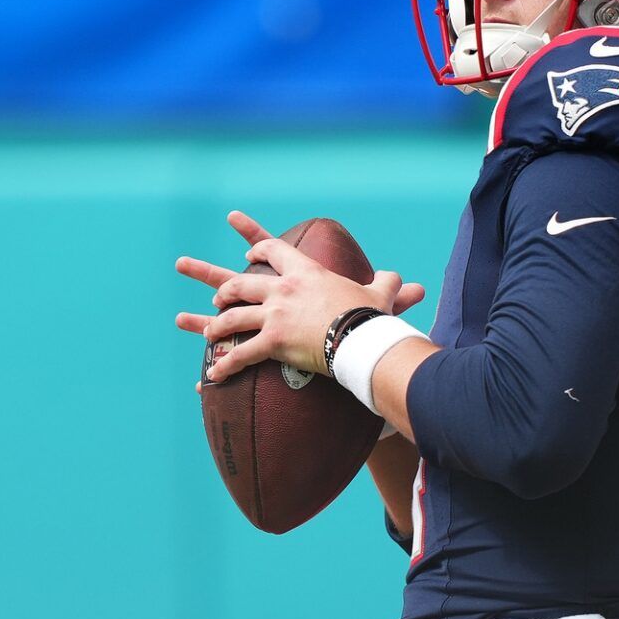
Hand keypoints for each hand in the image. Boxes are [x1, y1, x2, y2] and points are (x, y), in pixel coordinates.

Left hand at [174, 211, 423, 385]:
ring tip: (206, 333)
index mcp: (305, 272)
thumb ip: (390, 286)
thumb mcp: (381, 295)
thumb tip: (412, 286)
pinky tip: (213, 374)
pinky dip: (225, 364)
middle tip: (215, 295)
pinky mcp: (272, 342)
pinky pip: (241, 353)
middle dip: (221, 286)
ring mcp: (275, 315)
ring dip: (215, 325)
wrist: (364, 337)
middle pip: (240, 282)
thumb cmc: (372, 316)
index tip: (243, 245)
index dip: (255, 244)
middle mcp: (283, 289)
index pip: (274, 248)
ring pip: (233, 317)